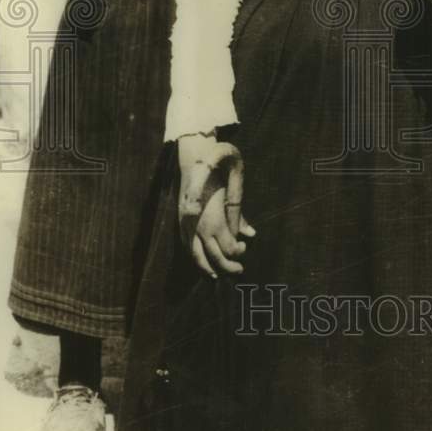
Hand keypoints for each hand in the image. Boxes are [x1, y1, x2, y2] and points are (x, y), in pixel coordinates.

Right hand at [177, 133, 255, 277]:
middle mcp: (197, 224)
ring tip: (218, 276)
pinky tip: (203, 262)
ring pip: (195, 256)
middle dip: (226, 267)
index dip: (237, 252)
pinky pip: (186, 246)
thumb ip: (241, 210)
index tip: (244, 248)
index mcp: (213, 216)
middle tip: (239, 270)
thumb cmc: (219, 165)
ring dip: (207, 268)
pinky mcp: (180, 221)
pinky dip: (195, 257)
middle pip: (212, 257)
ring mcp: (186, 224)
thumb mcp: (236, 181)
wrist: (195, 154)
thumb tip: (251, 234)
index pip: (227, 247)